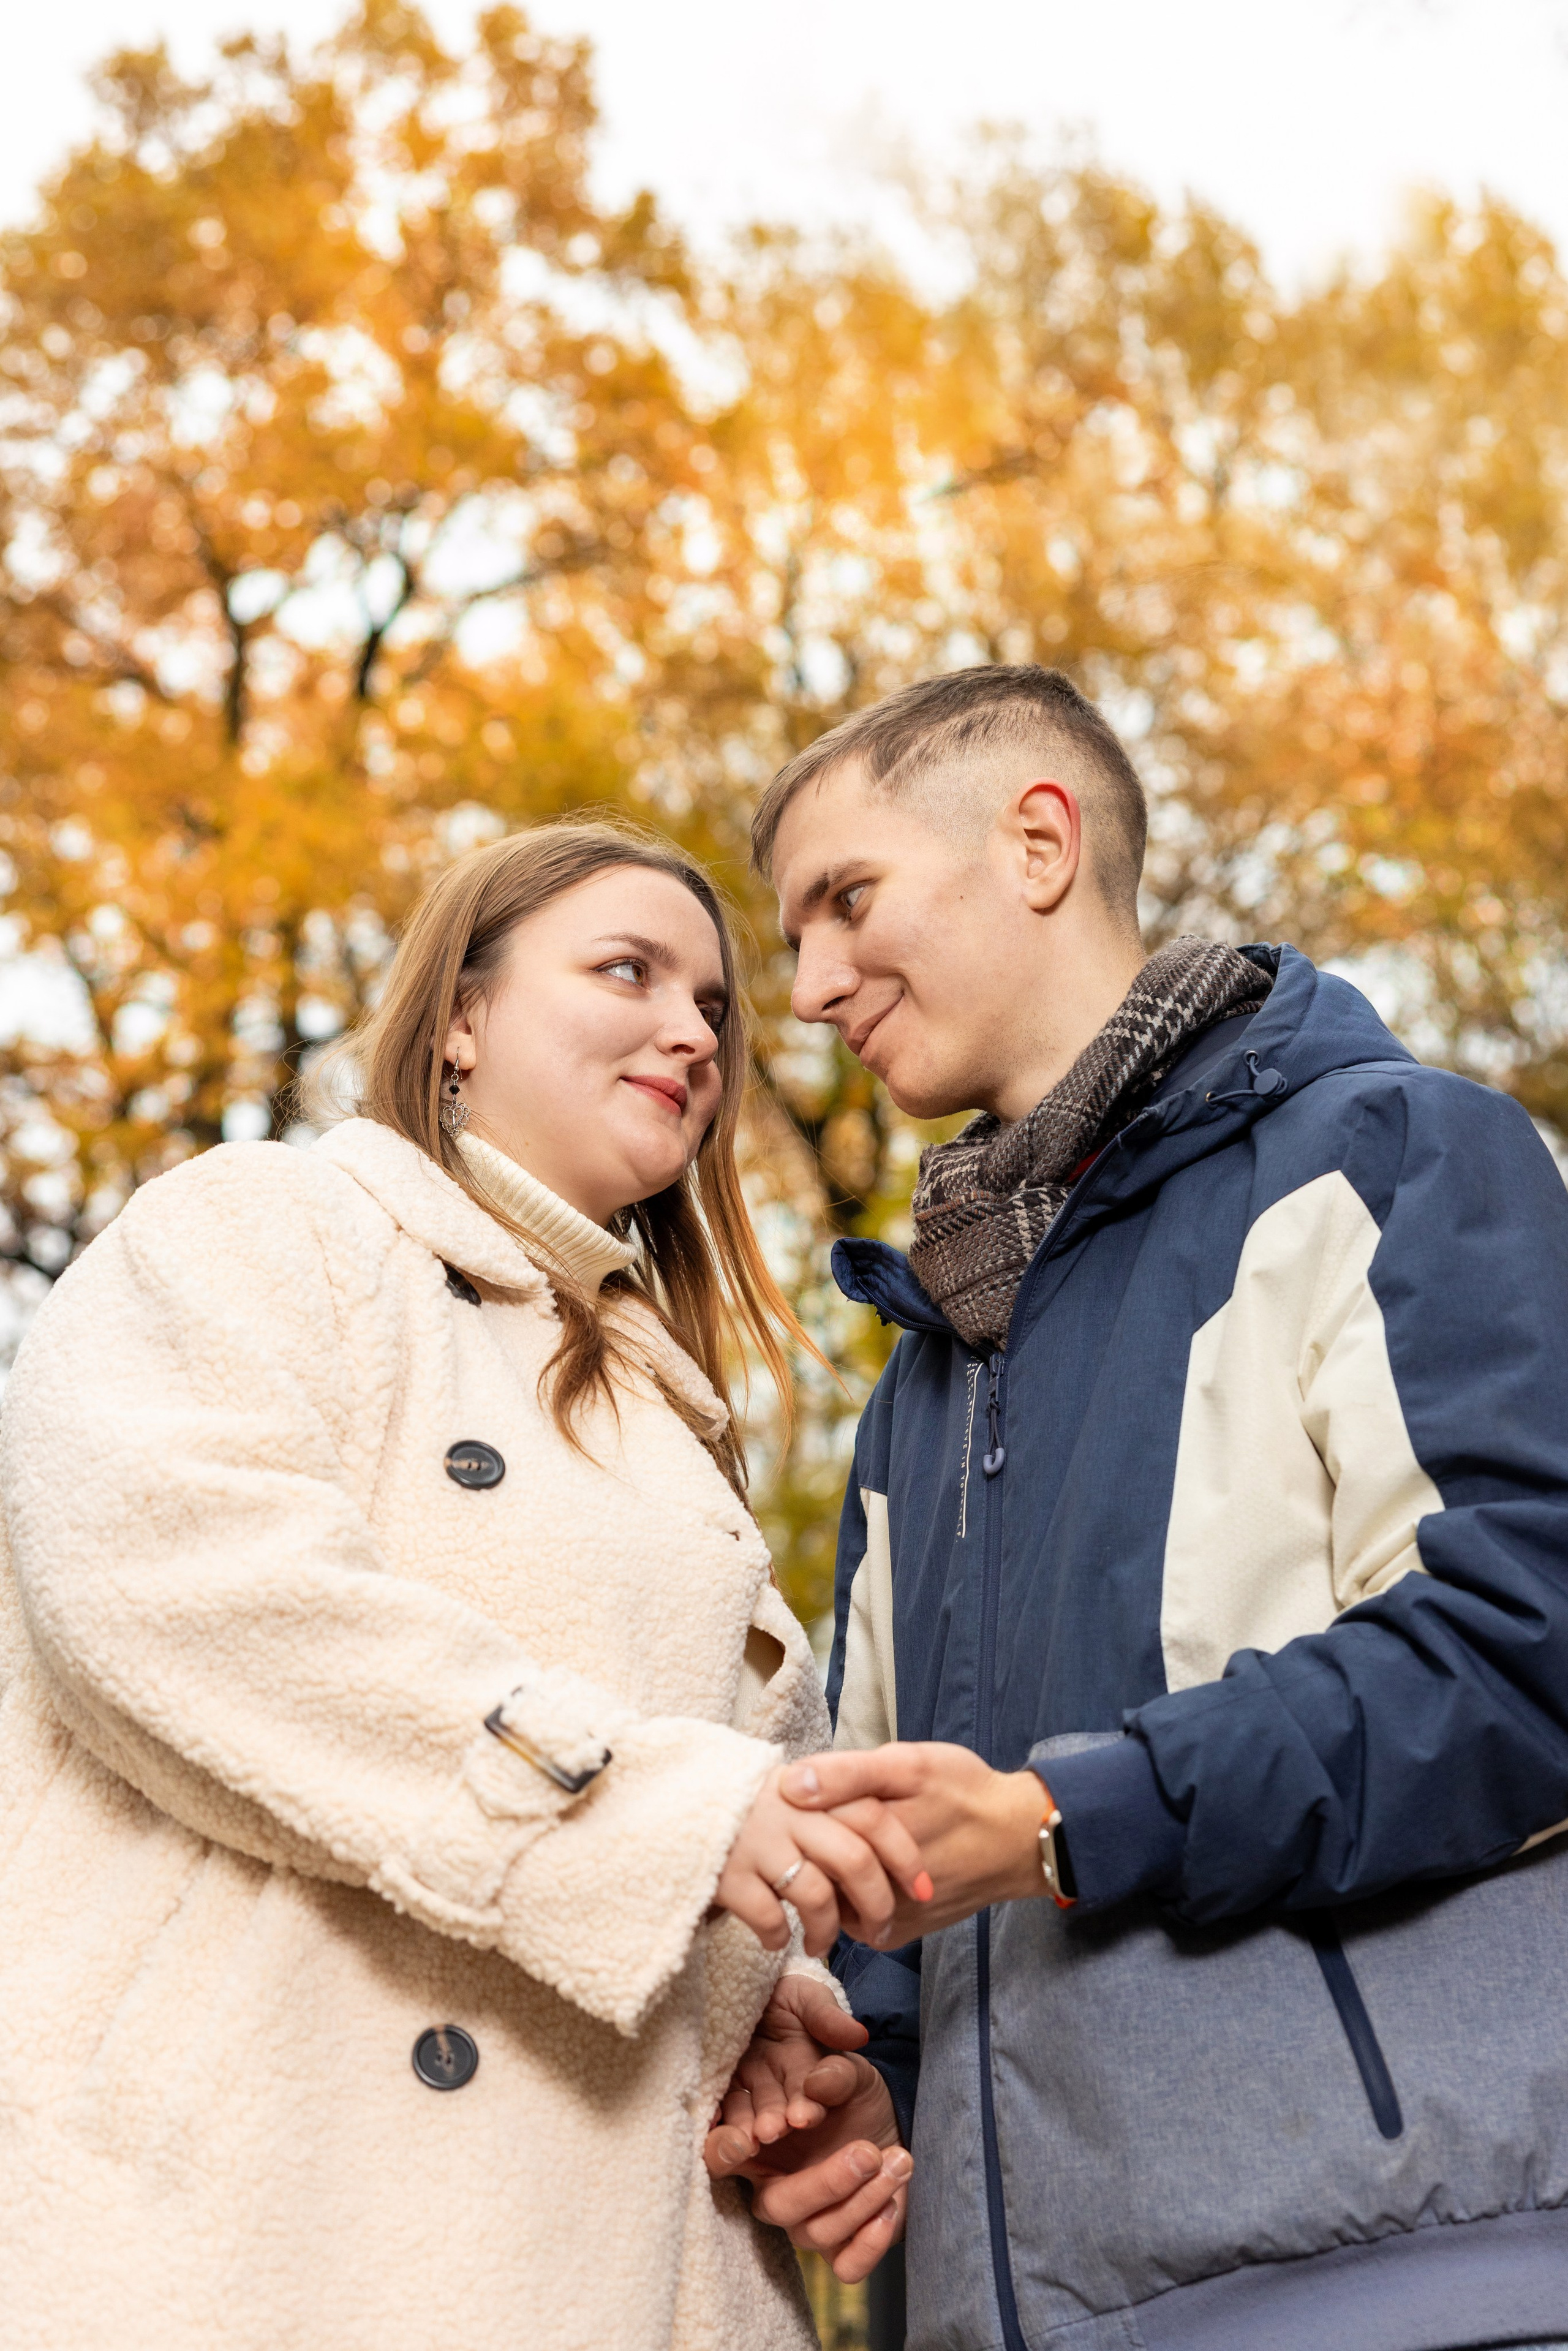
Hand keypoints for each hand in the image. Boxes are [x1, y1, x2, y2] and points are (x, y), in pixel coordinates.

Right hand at [706, 1974, 908, 2282]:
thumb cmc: (854, 2091)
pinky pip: (846, 2266)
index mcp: (757, 2141)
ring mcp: (805, 2220)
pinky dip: (870, 2244)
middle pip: (776, 2205)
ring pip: (814, 2232)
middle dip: (824, 2182)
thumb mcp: (849, 2071)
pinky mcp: (841, 2245)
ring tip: (896, 2159)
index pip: (720, 2156)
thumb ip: (833, 2072)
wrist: (892, 2118)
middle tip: (866, 2151)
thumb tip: (817, 2086)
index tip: (754, 2135)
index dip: (726, 2151)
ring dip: (860, 2199)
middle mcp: (773, 2186)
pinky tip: (893, 2204)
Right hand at [713, 1764, 932, 1958]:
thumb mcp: (790, 1797)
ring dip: (827, 1930)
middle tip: (879, 1932)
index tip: (924, 1891)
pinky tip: (776, 1939)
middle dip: (876, 1904)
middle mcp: (787, 1811)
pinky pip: (769, 1917)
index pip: (873, 1817)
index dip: (905, 1856)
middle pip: (854, 1858)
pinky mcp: (726, 1874)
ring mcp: (756, 1841)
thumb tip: (883, 1846)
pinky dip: (779, 1936)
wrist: (671, 1802)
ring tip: (822, 1944)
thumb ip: (830, 1809)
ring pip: (815, 1894)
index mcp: (810, 1789)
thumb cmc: (745, 1809)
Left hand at [780, 1743, 1047, 1943]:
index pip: (801, 1828)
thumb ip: (848, 1773)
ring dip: (830, 1866)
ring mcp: (880, 1919)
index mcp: (867, 1839)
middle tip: (842, 1811)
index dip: (802, 1803)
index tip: (811, 1786)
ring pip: (827, 1893)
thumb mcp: (911, 1765)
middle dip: (816, 1836)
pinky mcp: (892, 1935)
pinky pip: (849, 1915)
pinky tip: (870, 1864)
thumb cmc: (963, 1792)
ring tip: (854, 1836)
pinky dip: (849, 1890)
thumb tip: (788, 1785)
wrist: (1016, 1842)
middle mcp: (868, 1890)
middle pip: (811, 1864)